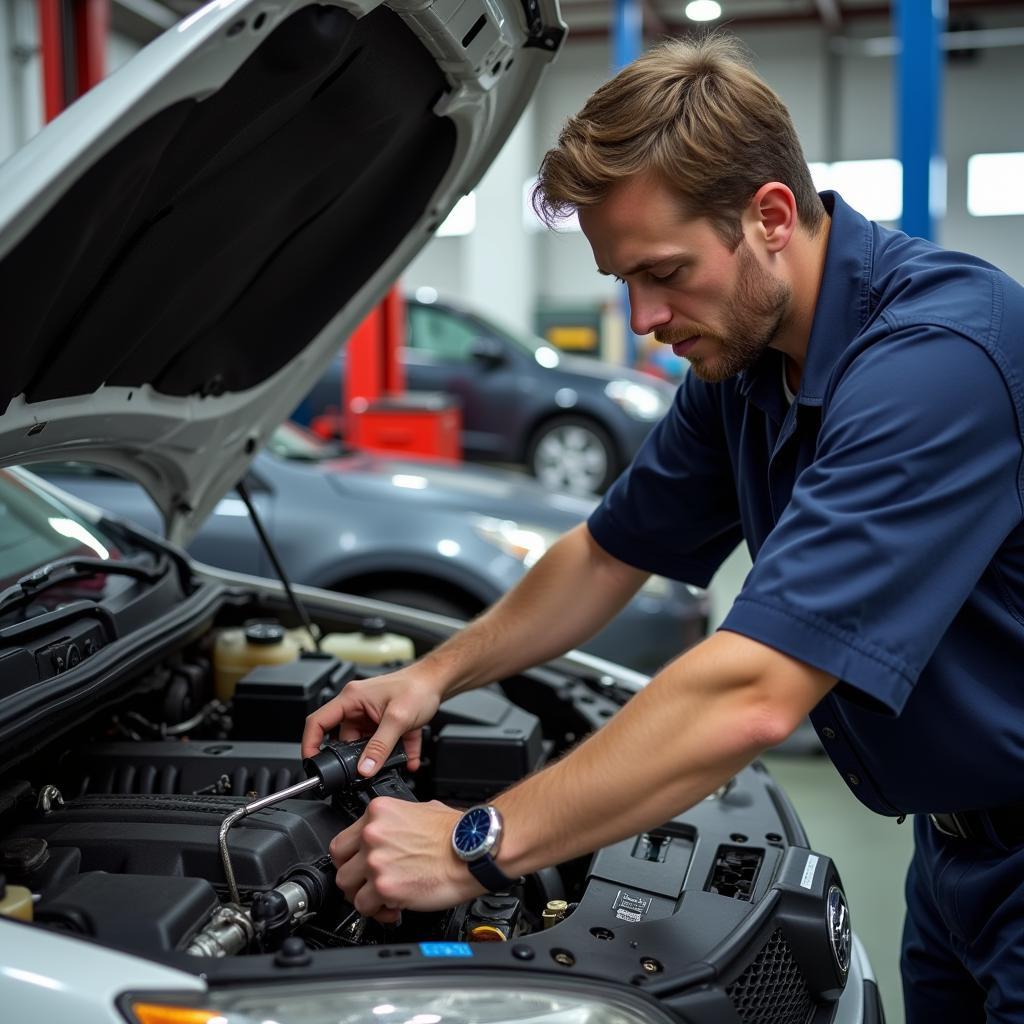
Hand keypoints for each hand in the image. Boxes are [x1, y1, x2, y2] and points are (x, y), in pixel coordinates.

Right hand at [301, 666, 443, 774]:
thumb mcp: (397, 719)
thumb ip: (380, 747)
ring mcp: (371, 716)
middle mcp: (358, 706)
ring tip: (389, 762)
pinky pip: (383, 746)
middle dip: (353, 758)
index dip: (310, 744)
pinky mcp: (385, 724)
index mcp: (351, 699)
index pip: (318, 722)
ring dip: (377, 757)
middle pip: (343, 739)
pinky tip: (407, 760)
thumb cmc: (417, 687)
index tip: (312, 763)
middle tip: (362, 771)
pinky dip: (394, 756)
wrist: (438, 681)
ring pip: (365, 746)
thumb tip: (364, 769)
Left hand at [329, 798, 479, 920]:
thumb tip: (392, 833)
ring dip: (363, 896)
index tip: (360, 865)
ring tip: (381, 898)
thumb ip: (396, 822)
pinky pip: (365, 907)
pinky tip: (394, 908)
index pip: (345, 838)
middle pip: (339, 863)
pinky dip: (378, 912)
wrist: (473, 850)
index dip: (352, 857)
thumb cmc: (456, 832)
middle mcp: (372, 834)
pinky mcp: (385, 887)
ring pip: (347, 888)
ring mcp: (376, 860)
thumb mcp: (421, 809)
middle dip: (353, 877)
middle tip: (366, 884)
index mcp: (379, 812)